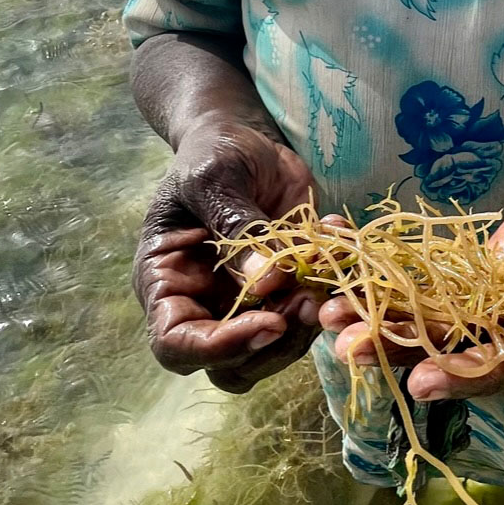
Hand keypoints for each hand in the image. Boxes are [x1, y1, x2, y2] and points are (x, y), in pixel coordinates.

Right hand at [133, 118, 319, 392]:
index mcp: (166, 282)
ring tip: (325, 284)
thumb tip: (268, 282)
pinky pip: (308, 315)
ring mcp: (245, 304)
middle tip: (306, 305)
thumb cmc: (213, 153)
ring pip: (274, 352)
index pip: (175, 344)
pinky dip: (330, 294)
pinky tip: (338, 244)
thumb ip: (236, 227)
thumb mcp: (216, 179)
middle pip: (230, 365)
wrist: (245, 139)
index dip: (219, 347)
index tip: (268, 322)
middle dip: (272, 346)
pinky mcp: (285, 292)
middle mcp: (202, 305)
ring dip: (306, 329)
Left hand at [318, 174, 503, 404]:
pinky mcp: (467, 277)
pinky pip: (421, 279)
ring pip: (426, 319)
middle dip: (399, 350)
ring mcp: (486, 305)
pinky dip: (383, 273)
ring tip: (329, 315)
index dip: (465, 376)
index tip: (420, 383)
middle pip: (452, 348)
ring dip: (378, 318)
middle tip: (347, 348)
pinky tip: (343, 262)